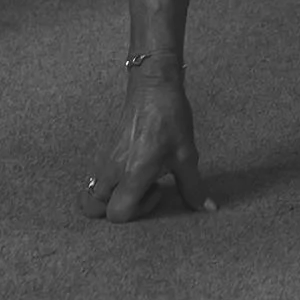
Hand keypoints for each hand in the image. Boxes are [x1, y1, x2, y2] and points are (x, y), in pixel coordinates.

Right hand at [80, 65, 213, 222]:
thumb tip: (207, 209)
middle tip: (141, 192)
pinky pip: (97, 177)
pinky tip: (135, 168)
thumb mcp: (186, 155)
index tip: (158, 191)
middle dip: (115, 210)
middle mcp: (111, 170)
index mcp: (131, 174)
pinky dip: (110, 183)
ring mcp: (105, 160)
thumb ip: (193, 186)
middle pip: (93, 209)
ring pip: (92, 193)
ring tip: (137, 182)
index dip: (138, 211)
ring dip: (110, 197)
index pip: (117, 214)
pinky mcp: (106, 150)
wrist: (153, 86)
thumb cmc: (170, 118)